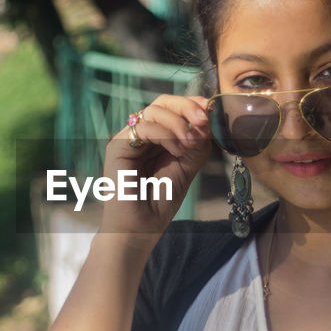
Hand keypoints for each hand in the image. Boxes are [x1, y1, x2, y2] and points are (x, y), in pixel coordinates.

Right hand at [97, 94, 212, 240]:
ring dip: (178, 122)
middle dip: (186, 106)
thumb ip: (196, 144)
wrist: (140, 227)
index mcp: (157, 137)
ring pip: (153, 110)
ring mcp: (128, 139)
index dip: (192, 105)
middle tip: (203, 119)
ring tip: (190, 143)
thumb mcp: (187, 167)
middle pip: (162, 102)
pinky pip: (144, 128)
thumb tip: (206, 121)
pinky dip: (166, 134)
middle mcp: (141, 135)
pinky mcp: (118, 147)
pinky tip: (178, 149)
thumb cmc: (160, 201)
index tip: (212, 111)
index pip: (173, 108)